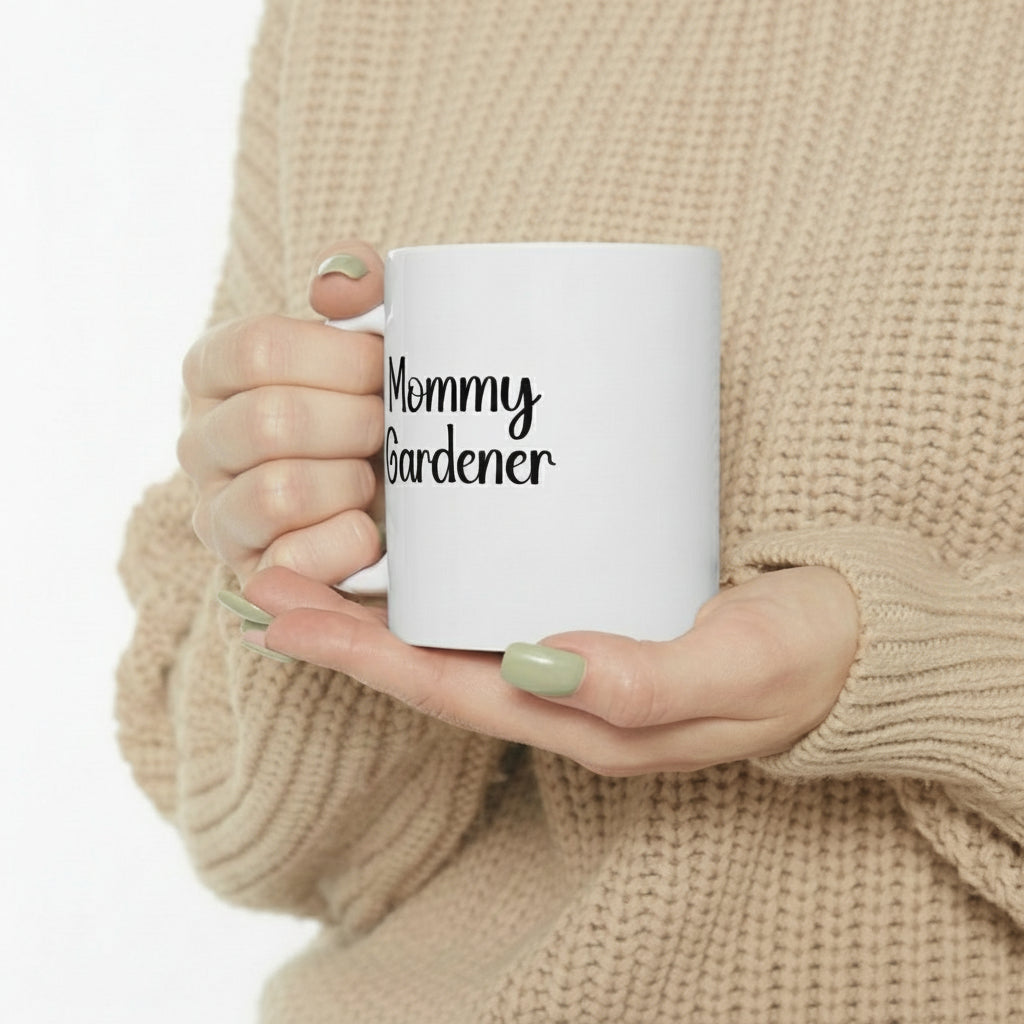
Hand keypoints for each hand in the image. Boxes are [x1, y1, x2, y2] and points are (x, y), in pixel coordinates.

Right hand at [178, 243, 386, 582]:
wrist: (392, 497)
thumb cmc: (372, 405)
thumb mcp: (367, 336)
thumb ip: (356, 285)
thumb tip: (340, 285)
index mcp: (214, 369)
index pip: (259, 349)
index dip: (340, 360)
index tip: (385, 368)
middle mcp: (199, 441)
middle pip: (272, 422)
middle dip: (356, 424)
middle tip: (389, 428)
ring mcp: (216, 513)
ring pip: (279, 492)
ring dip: (350, 483)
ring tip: (373, 478)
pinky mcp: (250, 574)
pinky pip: (292, 561)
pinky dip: (346, 542)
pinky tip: (369, 529)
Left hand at [239, 564, 858, 774]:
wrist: (853, 644)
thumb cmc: (801, 658)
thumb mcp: (737, 668)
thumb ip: (643, 679)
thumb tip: (536, 663)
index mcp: (584, 720)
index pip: (446, 690)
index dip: (360, 656)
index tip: (282, 614)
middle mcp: (565, 697)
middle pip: (431, 666)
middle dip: (344, 630)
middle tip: (266, 576)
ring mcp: (576, 661)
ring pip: (456, 638)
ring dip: (382, 606)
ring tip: (313, 558)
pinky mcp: (595, 616)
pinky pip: (499, 608)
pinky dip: (444, 584)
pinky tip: (420, 548)